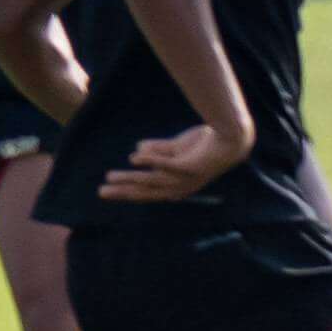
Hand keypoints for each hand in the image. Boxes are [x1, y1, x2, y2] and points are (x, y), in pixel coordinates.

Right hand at [101, 118, 250, 203]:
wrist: (229, 138)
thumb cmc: (204, 144)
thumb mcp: (176, 148)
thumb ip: (157, 150)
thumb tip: (135, 150)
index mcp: (175, 186)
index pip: (145, 191)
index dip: (126, 191)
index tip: (108, 190)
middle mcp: (179, 188)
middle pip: (145, 191)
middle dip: (122, 191)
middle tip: (102, 191)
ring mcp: (185, 179)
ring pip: (151, 180)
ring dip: (130, 178)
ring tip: (111, 175)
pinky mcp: (190, 167)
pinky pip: (167, 164)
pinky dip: (151, 161)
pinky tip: (134, 158)